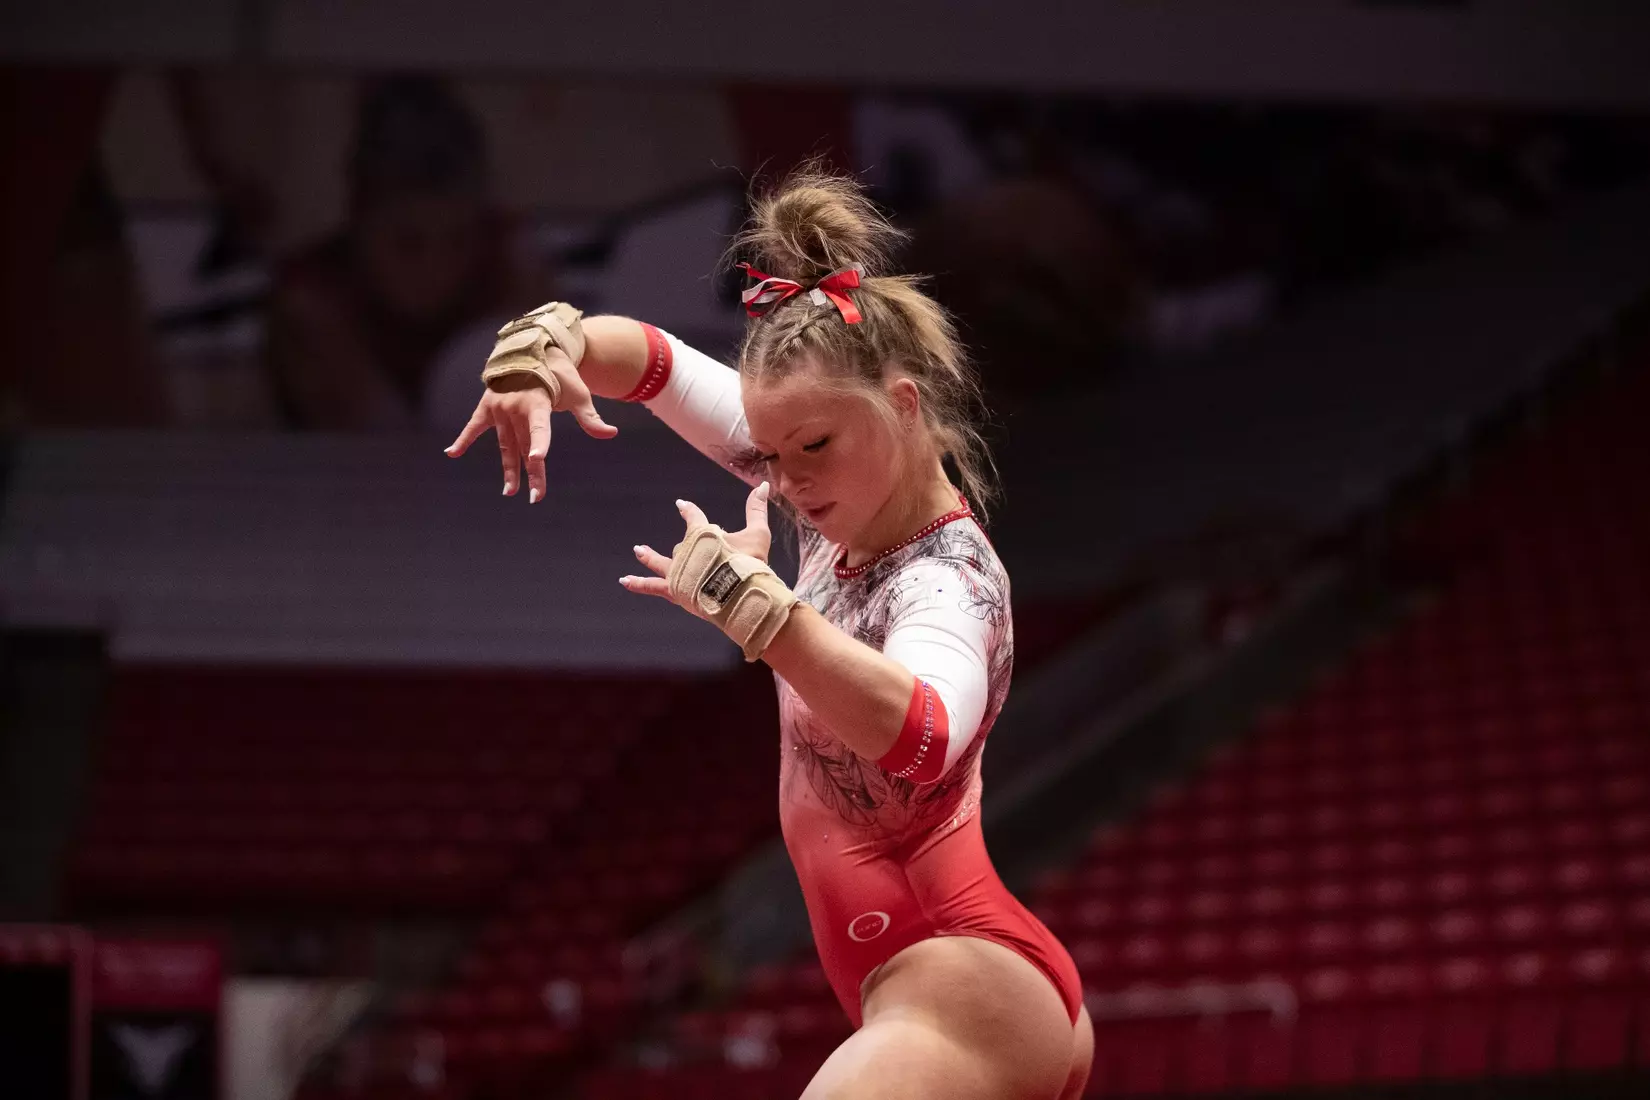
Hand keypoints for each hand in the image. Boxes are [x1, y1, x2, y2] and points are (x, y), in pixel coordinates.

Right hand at [443, 348, 617, 501]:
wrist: (533, 349)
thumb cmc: (560, 374)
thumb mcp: (578, 394)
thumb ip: (590, 418)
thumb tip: (612, 434)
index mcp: (538, 402)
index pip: (540, 427)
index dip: (540, 442)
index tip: (538, 458)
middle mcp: (515, 407)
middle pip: (525, 445)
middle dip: (532, 472)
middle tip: (537, 497)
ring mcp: (499, 408)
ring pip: (505, 445)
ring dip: (509, 469)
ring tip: (510, 492)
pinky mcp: (488, 406)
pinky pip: (474, 426)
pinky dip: (463, 439)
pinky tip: (451, 453)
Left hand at [620, 482, 773, 610]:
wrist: (741, 595)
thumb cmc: (750, 564)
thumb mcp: (758, 534)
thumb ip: (757, 509)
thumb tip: (764, 485)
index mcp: (704, 534)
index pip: (694, 517)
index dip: (688, 511)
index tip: (680, 504)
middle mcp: (686, 550)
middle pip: (684, 546)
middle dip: (691, 548)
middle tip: (704, 554)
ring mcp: (678, 571)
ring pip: (660, 562)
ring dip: (649, 556)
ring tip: (638, 550)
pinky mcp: (674, 590)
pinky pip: (651, 586)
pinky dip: (638, 583)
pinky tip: (624, 580)